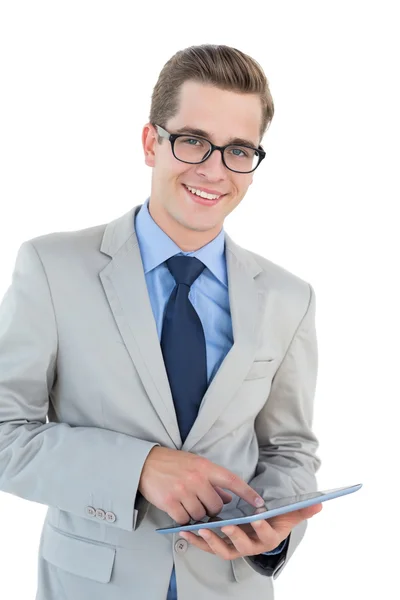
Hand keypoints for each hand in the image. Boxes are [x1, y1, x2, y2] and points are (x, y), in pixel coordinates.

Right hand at [138, 446, 263, 523]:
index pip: (231, 481)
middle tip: (201, 502)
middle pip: (216, 505)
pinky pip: (184, 519)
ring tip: (187, 503)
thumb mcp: (195, 465)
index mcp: (205, 467)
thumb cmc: (173, 463)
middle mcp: (196, 478)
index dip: (247, 493)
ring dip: (196, 514)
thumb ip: (213, 480)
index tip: (259, 503)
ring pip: (200, 515)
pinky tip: (178, 508)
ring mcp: (182, 490)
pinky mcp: (169, 502)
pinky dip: (183, 518)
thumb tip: (228, 498)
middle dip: (212, 509)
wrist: (146, 463)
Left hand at [179, 503, 322, 559]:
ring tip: (201, 529)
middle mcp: (250, 547)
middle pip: (242, 546)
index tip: (256, 518)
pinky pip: (207, 545)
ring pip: (222, 549)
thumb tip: (320, 504)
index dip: (262, 529)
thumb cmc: (274, 521)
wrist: (262, 529)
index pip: (266, 536)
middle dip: (234, 536)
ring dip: (211, 541)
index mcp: (267, 539)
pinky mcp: (220, 545)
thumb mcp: (288, 515)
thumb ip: (302, 510)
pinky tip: (185, 530)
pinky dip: (196, 539)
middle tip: (227, 525)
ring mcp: (234, 548)